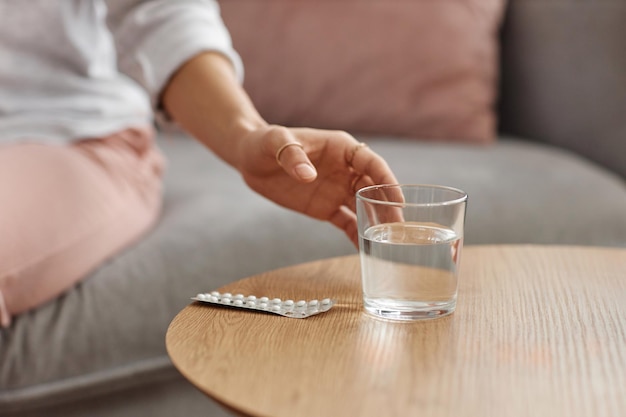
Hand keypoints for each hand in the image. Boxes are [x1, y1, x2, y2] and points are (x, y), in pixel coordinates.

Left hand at [234, 125, 397, 245]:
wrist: (251, 159)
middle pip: (374, 188)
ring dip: (377, 222)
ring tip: (389, 241)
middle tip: (398, 226)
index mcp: (342, 149)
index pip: (371, 163)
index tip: (398, 198)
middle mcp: (345, 170)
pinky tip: (365, 251)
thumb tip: (308, 175)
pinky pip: (346, 222)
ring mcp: (337, 190)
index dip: (386, 180)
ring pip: (364, 207)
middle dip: (388, 206)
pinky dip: (356, 235)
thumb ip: (292, 155)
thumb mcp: (276, 142)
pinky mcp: (326, 208)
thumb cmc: (265, 142)